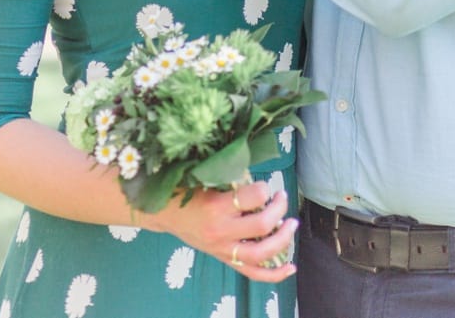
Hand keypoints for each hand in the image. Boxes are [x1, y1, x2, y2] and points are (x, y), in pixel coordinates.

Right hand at [149, 180, 296, 281]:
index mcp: (215, 207)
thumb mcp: (203, 180)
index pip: (252, 198)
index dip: (264, 189)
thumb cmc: (183, 191)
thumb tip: (258, 180)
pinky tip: (291, 268)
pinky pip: (253, 273)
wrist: (162, 214)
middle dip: (279, 210)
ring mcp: (223, 249)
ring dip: (283, 239)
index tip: (264, 185)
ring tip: (291, 224)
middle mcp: (221, 231)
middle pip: (261, 226)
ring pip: (261, 253)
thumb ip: (230, 180)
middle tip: (282, 198)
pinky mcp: (224, 259)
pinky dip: (275, 274)